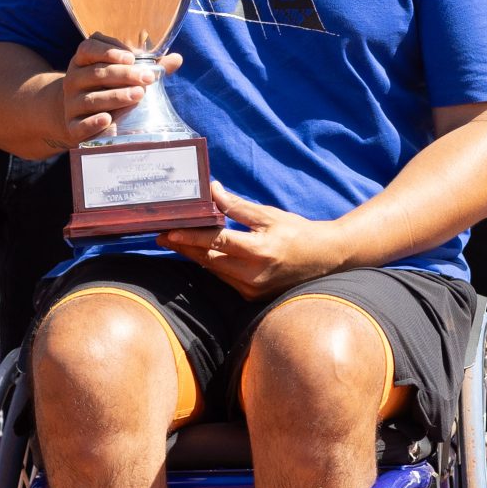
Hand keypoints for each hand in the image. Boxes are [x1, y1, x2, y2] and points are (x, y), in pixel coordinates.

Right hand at [58, 37, 181, 145]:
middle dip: (124, 75)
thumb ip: (146, 66)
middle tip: (147, 78)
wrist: (77, 115)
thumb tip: (177, 58)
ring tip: (138, 94)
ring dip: (115, 96)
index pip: (89, 49)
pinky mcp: (72, 126)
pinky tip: (108, 119)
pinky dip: (93, 123)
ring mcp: (71, 104)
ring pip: (91, 99)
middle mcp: (73, 80)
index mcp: (83, 61)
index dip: (109, 51)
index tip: (132, 57)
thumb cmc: (105, 88)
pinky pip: (80, 125)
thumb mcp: (120, 73)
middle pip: (97, 73)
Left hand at [159, 181, 348, 299]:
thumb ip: (237, 206)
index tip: (168, 230)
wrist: (324, 258)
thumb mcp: (268, 215)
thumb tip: (212, 190)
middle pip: (208, 260)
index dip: (190, 236)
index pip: (216, 242)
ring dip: (193, 256)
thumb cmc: (297, 232)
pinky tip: (197, 254)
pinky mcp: (252, 296)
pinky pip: (224, 279)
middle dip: (184, 247)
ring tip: (174, 242)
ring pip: (214, 271)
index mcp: (259, 251)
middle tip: (162, 235)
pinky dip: (211, 265)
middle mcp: (254, 274)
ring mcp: (252, 289)